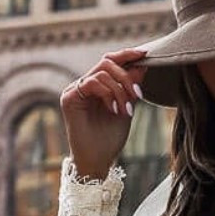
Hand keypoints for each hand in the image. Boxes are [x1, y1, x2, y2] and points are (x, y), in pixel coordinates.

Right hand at [61, 46, 149, 181]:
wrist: (98, 161)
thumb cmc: (110, 139)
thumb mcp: (127, 108)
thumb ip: (131, 87)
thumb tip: (142, 64)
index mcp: (98, 86)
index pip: (111, 62)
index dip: (127, 55)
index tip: (145, 54)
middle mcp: (85, 84)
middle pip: (107, 62)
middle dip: (126, 77)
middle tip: (137, 96)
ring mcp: (75, 90)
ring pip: (102, 72)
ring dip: (120, 90)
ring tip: (126, 110)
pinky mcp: (69, 97)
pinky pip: (92, 82)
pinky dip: (108, 94)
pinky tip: (113, 109)